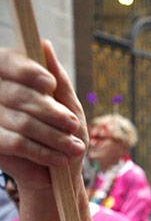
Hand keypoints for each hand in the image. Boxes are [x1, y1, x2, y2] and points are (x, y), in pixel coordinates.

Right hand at [0, 43, 87, 188]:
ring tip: (75, 147)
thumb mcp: (68, 104)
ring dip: (54, 136)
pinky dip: (43, 151)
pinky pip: (16, 142)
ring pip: (22, 121)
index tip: (49, 84)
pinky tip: (61, 159)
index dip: (26, 71)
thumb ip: (58, 78)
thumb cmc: (65, 134)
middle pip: (18, 94)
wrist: (56, 175)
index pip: (6, 62)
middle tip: (73, 125)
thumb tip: (44, 45)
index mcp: (11, 79)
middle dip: (51, 112)